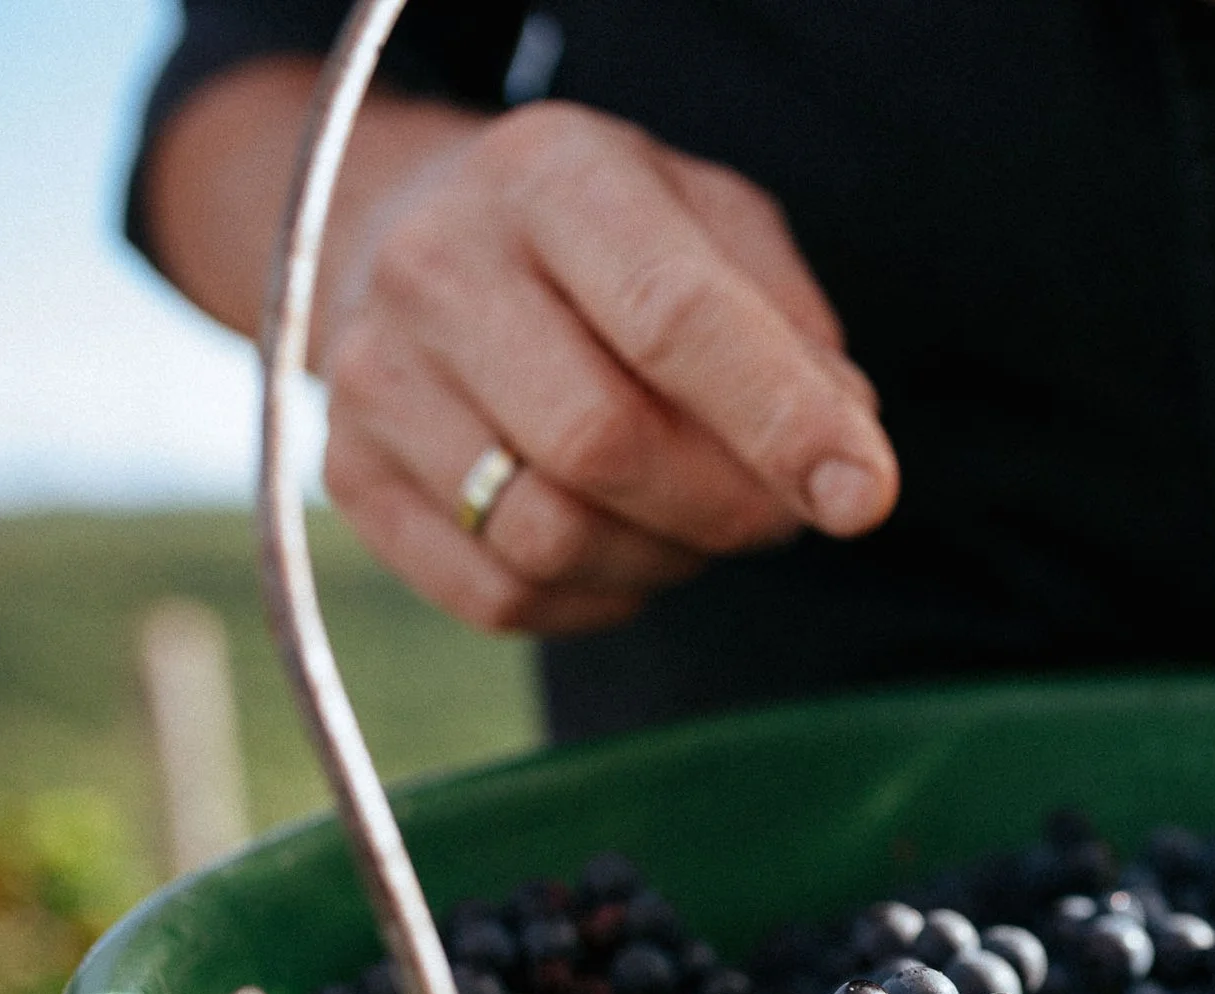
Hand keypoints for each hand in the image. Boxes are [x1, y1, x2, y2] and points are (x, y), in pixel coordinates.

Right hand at [314, 99, 897, 633]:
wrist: (430, 242)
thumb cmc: (615, 246)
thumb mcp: (718, 231)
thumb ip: (795, 334)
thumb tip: (843, 458)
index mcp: (552, 176)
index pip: (673, 316)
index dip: (780, 421)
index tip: (863, 496)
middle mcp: (438, 262)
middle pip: (603, 444)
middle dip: (725, 506)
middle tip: (779, 509)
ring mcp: (371, 374)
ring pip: (547, 537)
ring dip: (664, 557)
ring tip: (695, 515)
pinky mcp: (351, 475)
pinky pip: (501, 595)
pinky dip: (595, 597)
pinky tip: (622, 544)